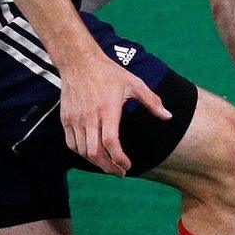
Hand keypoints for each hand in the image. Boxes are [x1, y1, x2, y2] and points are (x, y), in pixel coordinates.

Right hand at [58, 51, 170, 176]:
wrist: (79, 62)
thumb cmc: (109, 73)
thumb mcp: (134, 83)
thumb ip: (152, 102)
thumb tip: (168, 116)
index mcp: (108, 109)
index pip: (111, 142)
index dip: (119, 158)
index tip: (128, 166)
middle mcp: (90, 117)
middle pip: (95, 152)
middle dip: (108, 167)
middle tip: (119, 172)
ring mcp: (75, 118)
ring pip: (82, 151)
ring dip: (95, 162)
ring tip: (108, 165)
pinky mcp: (66, 118)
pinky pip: (71, 143)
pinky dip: (81, 153)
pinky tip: (92, 154)